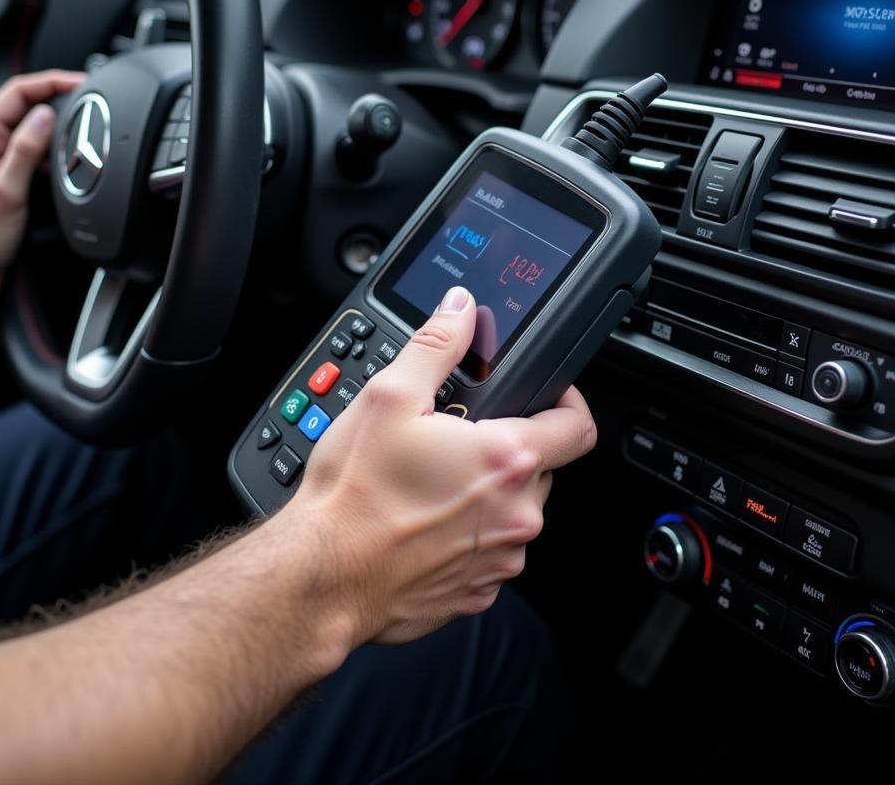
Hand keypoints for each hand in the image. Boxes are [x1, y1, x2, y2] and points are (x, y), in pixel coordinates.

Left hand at [0, 70, 85, 301]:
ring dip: (55, 125)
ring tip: (80, 130)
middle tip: (88, 101)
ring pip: (29, 126)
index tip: (79, 84)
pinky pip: (30, 148)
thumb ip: (26, 149)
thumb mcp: (7, 191)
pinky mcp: (3, 172)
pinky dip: (51, 148)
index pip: (16, 92)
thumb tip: (45, 116)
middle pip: (24, 103)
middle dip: (57, 98)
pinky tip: (63, 161)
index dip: (50, 82)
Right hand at [285, 285, 596, 645]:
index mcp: (505, 461)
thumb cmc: (354, 496)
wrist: (323, 576)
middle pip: (541, 468)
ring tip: (431, 485)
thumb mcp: (389, 397)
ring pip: (514, 512)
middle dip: (508, 449)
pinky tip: (423, 524)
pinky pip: (489, 552)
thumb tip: (460, 310)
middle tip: (457, 441)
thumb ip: (437, 345)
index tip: (548, 396)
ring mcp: (499, 560)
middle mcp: (516, 516)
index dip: (568, 402)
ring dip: (487, 495)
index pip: (578, 426)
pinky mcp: (478, 592)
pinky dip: (468, 535)